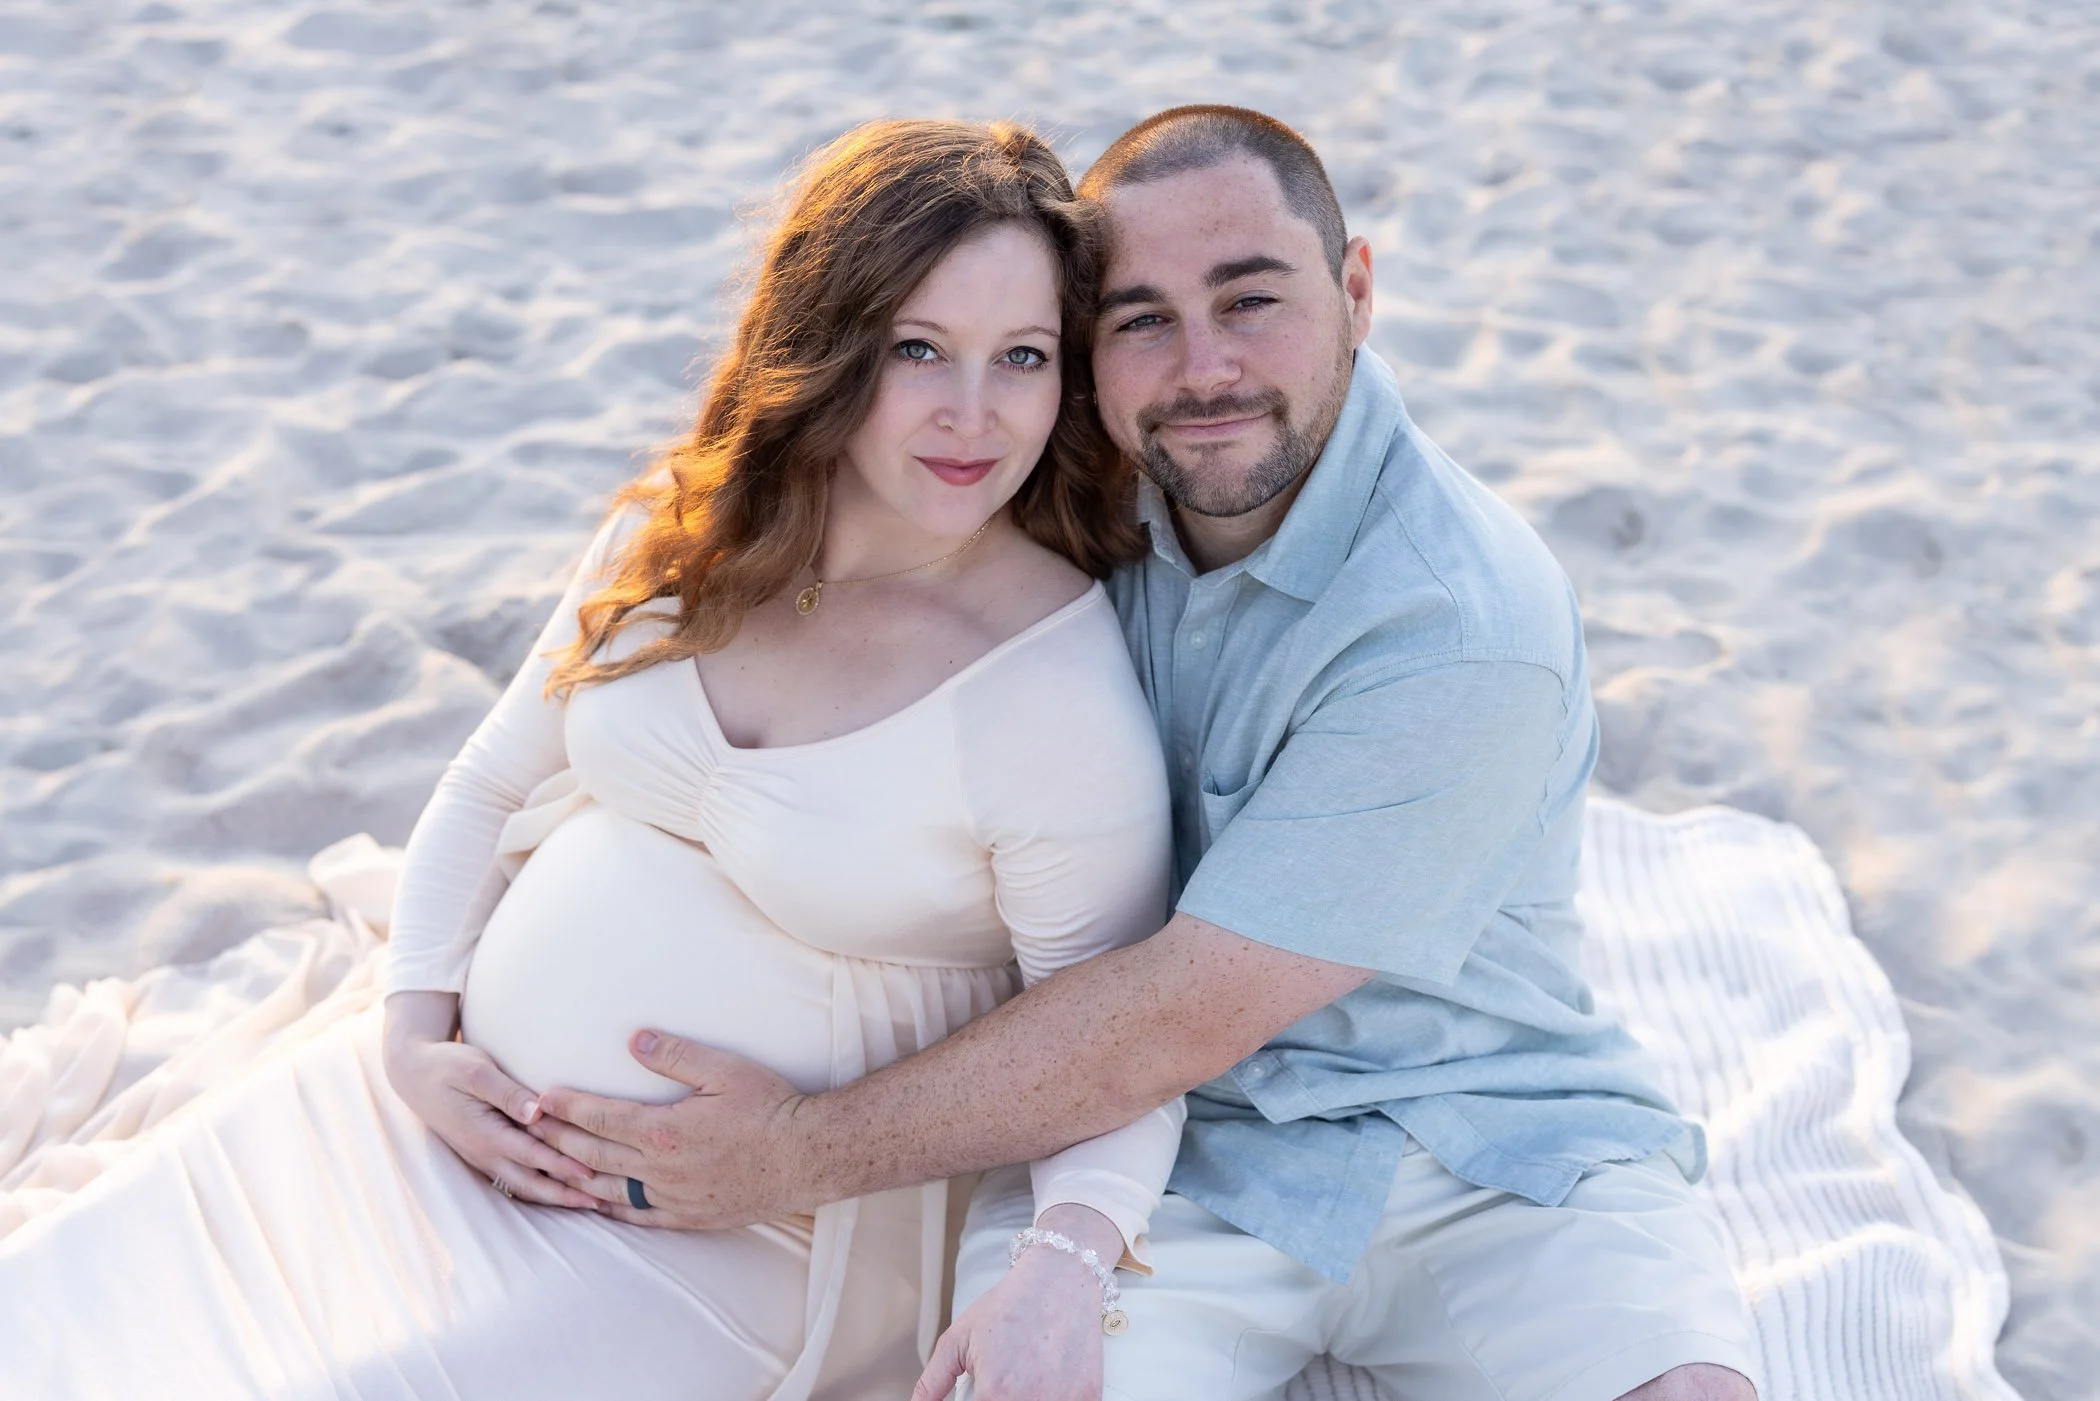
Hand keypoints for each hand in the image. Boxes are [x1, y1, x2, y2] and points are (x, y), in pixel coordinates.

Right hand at [381, 991, 598, 1209]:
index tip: (591, 1172)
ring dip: (554, 1196)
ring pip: (522, 1186)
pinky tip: (560, 1190)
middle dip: (564, 1195)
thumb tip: (536, 1110)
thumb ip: (507, 1092)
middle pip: (530, 1183)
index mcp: (485, 1134)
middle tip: (599, 1202)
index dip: (562, 1166)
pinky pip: (514, 1178)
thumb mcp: (476, 1070)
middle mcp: (484, 1153)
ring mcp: (482, 1157)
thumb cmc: (448, 1066)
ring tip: (588, 1202)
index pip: (531, 1156)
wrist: (413, 1074)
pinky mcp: (484, 1153)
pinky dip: (539, 1188)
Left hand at [529, 1029, 812, 1228]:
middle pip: (592, 1155)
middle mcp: (660, 1169)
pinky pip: (637, 1216)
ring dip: (574, 1175)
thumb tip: (634, 1039)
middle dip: (556, 1139)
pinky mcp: (689, 1216)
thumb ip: (676, 1055)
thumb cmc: (770, 1108)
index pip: (599, 1117)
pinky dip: (609, 1208)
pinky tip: (596, 1201)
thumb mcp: (726, 1069)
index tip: (540, 1096)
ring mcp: (672, 1197)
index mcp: (664, 1130)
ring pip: (607, 1189)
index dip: (566, 1107)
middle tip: (528, 1127)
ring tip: (549, 1164)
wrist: (806, 1157)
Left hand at [912, 1204, 1118, 1400]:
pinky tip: (1046, 1379)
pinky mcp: (1089, 1398)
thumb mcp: (959, 1339)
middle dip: (997, 1400)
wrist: (1061, 1279)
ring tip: (1024, 1377)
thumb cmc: (1010, 1306)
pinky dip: (1054, 1397)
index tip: (980, 1394)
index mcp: (996, 1395)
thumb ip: (933, 1382)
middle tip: (1001, 1383)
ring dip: (1026, 1400)